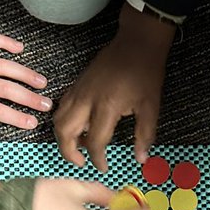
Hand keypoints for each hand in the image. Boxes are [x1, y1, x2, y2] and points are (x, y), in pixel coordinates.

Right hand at [54, 4, 174, 171]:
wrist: (137, 43)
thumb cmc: (145, 72)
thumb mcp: (151, 106)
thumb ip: (145, 135)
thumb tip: (141, 158)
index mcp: (106, 106)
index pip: (95, 142)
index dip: (98, 159)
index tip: (104, 166)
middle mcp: (87, 99)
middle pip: (65, 132)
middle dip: (69, 152)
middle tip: (81, 161)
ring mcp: (79, 90)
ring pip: (58, 119)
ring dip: (63, 137)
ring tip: (79, 145)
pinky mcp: (77, 84)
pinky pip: (62, 106)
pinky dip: (64, 120)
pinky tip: (79, 126)